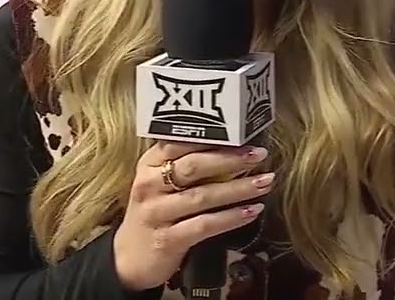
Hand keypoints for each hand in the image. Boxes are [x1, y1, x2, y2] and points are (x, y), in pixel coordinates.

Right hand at [113, 141, 271, 291]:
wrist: (129, 258)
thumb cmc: (155, 213)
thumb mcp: (160, 184)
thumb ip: (186, 166)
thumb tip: (232, 148)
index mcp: (149, 164)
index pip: (180, 142)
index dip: (213, 138)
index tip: (243, 135)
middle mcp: (149, 184)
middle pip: (193, 166)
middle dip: (230, 159)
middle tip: (259, 155)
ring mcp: (156, 212)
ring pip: (202, 196)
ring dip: (237, 189)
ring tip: (264, 183)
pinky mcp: (167, 239)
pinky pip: (204, 225)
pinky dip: (230, 218)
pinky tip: (251, 212)